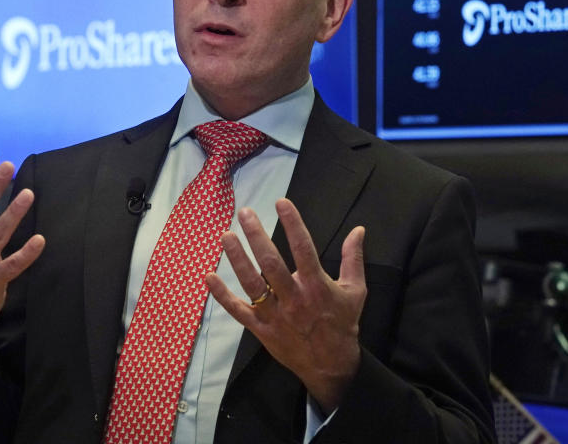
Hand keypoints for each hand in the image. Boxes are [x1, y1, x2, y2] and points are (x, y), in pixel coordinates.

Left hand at [205, 199, 365, 412]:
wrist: (332, 366)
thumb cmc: (342, 323)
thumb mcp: (356, 291)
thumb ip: (354, 259)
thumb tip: (359, 229)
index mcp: (317, 286)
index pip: (304, 249)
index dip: (293, 224)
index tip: (281, 202)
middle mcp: (294, 298)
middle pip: (271, 264)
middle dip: (257, 236)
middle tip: (245, 213)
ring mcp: (275, 315)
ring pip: (252, 284)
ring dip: (237, 259)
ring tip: (226, 236)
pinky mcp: (261, 329)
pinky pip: (238, 311)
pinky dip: (222, 295)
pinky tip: (209, 277)